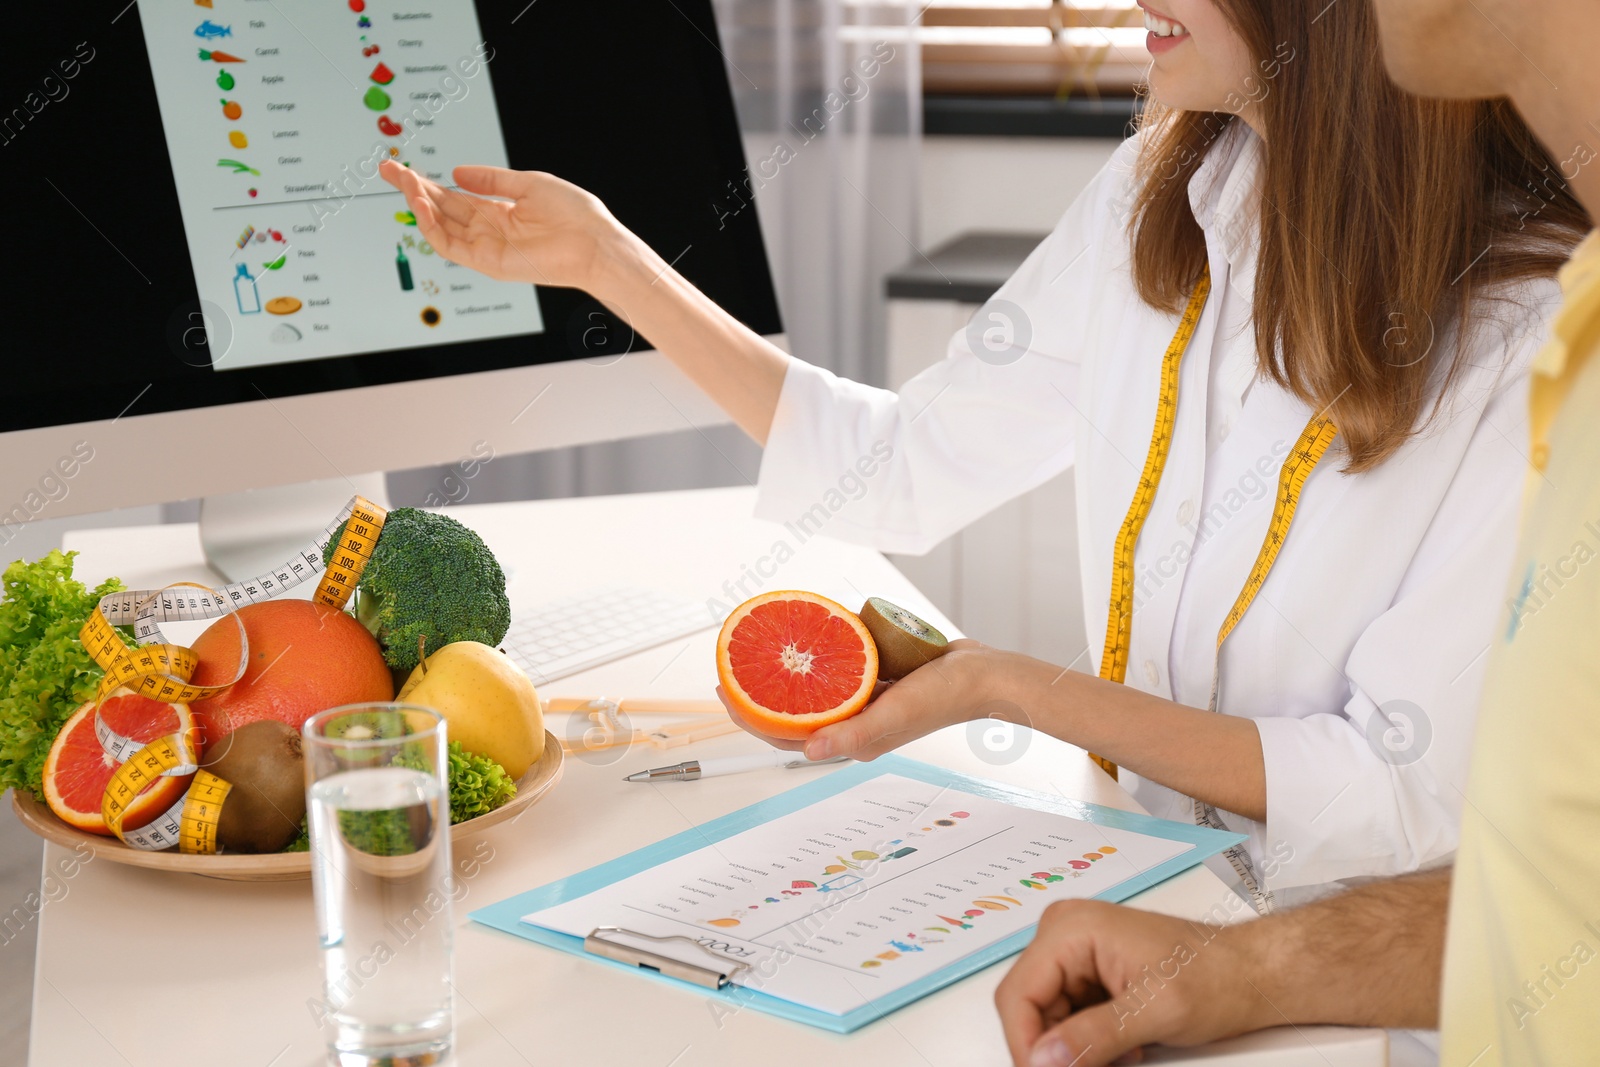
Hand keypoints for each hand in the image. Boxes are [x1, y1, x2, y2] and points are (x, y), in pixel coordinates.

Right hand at [379, 161, 628, 291]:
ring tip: (404, 181)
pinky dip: (432, 227)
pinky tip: (422, 204)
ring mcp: (487, 248)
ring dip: (419, 204)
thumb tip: (457, 171)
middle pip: (440, 209)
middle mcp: (489, 231)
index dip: (426, 181)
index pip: (453, 196)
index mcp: (499, 212)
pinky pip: (451, 246)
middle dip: (412, 189)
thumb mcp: (528, 184)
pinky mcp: (488, 263)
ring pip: (440, 228)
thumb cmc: (575, 215)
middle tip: (387, 167)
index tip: (403, 166)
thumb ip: (490, 179)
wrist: (596, 244)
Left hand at [717, 639, 999, 759]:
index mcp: (853, 741)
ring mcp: (866, 702)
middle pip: (793, 713)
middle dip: (758, 694)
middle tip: (733, 665)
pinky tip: (806, 638)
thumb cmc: (945, 697)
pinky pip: (838, 671)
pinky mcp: (877, 680)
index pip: (788, 734)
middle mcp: (855, 724)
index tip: (726, 689)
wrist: (984, 674)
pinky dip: (818, 660)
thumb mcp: (896, 713)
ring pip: (814, 692)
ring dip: (787, 677)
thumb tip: (809, 751)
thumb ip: (854, 734)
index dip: (750, 716)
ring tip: (761, 651)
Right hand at [995, 900, 1273, 1066]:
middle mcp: (1064, 933)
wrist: (1250, 972)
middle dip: (1056, 1049)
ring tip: (1122, 1056)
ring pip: (1047, 1017)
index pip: (1018, 996)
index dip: (1025, 1047)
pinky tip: (1123, 1047)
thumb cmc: (1215, 976)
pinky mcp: (1088, 969)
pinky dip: (1089, 1041)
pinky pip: (1067, 1014)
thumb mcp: (1153, 1013)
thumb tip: (1043, 1060)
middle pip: (1029, 1007)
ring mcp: (1075, 950)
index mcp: (1071, 929)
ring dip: (1075, 1048)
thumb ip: (1093, 1037)